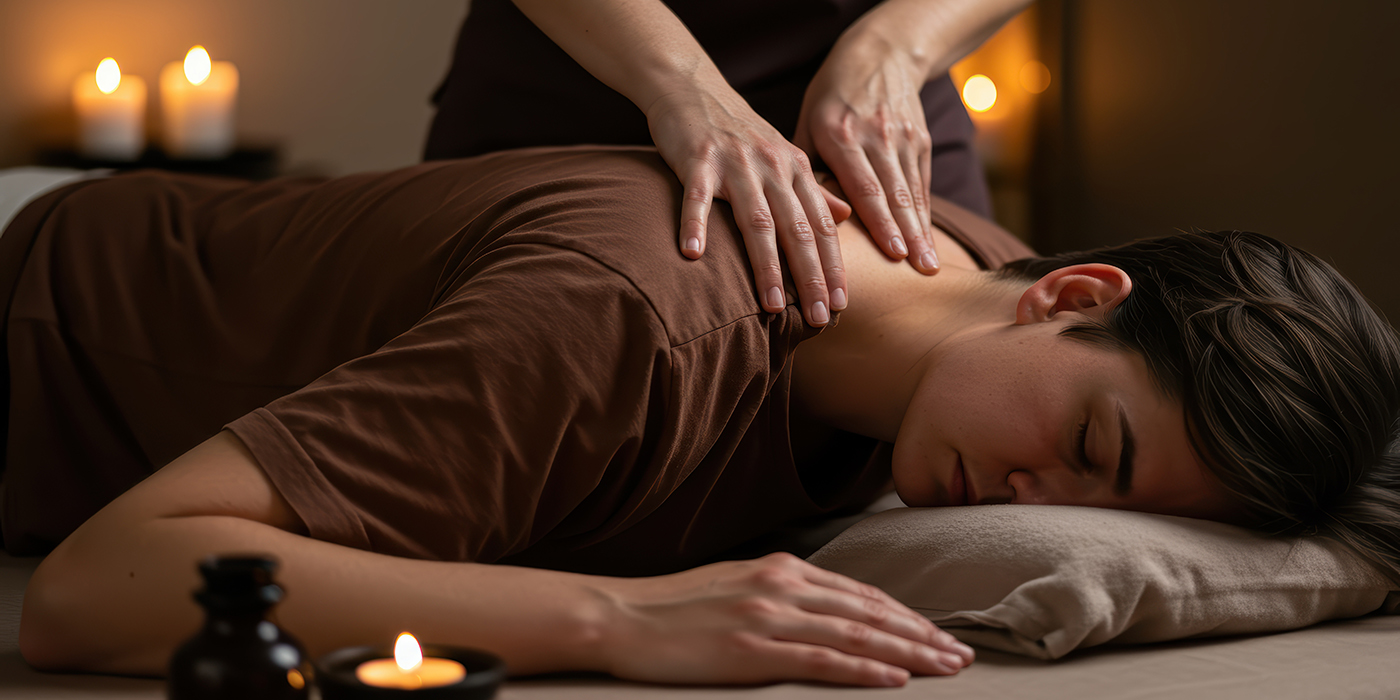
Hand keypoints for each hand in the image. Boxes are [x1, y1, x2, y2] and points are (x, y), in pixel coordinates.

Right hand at [593, 552, 974, 685]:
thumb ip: (780, 592)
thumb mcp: (735, 583)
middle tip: (960, 654)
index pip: (859, 594)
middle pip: (869, 613)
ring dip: (908, 653)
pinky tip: (893, 680)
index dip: (904, 615)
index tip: (937, 633)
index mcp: (780, 569)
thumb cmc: (674, 607)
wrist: (620, 616)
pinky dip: (864, 671)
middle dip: (921, 634)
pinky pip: (822, 662)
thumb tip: (822, 609)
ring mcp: (769, 617)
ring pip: (857, 636)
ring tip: (944, 667)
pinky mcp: (752, 650)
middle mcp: (782, 586)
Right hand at [646, 86, 854, 326]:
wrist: (694, 89)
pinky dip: (694, 224)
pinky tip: (693, 256)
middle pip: (797, 230)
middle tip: (822, 317)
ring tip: (774, 305)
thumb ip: (814, 188)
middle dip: (812, 276)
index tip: (843, 304)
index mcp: (796, 170)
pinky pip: (696, 197)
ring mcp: (735, 164)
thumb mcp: (783, 156)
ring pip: (756, 221)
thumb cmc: (739, 132)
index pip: (822, 226)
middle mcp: (772, 167)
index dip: (834, 266)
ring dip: (767, 265)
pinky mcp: (697, 160)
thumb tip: (847, 216)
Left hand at [794, 37, 939, 274]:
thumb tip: (799, 220)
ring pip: (913, 191)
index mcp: (840, 133)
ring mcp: (903, 137)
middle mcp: (876, 135)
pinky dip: (924, 213)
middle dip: (905, 236)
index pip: (863, 186)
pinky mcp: (920, 139)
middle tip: (918, 273)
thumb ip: (807, 168)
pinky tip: (926, 241)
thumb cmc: (832, 97)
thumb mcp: (809, 122)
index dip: (880, 222)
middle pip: (894, 194)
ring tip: (929, 266)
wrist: (881, 54)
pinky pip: (922, 183)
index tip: (891, 255)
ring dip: (921, 231)